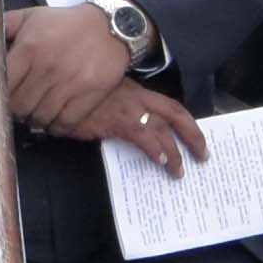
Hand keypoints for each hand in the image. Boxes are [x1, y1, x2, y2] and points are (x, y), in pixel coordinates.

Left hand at [0, 2, 140, 137]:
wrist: (112, 26)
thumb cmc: (68, 24)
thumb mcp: (33, 16)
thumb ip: (5, 25)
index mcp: (29, 48)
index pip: (2, 86)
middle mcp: (47, 67)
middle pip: (19, 106)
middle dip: (15, 110)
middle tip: (18, 107)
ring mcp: (69, 83)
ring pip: (40, 118)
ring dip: (34, 119)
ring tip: (35, 112)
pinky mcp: (89, 96)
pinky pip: (65, 123)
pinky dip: (56, 127)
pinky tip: (53, 119)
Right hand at [76, 77, 210, 171]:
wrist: (58, 90)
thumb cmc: (76, 96)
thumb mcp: (104, 96)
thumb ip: (120, 108)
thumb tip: (133, 128)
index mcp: (137, 91)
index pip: (170, 105)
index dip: (187, 122)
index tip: (197, 138)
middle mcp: (138, 97)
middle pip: (176, 114)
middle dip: (194, 135)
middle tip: (204, 155)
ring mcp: (129, 108)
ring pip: (163, 129)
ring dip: (175, 152)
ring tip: (179, 171)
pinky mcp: (118, 120)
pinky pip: (144, 136)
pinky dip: (155, 149)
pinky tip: (160, 162)